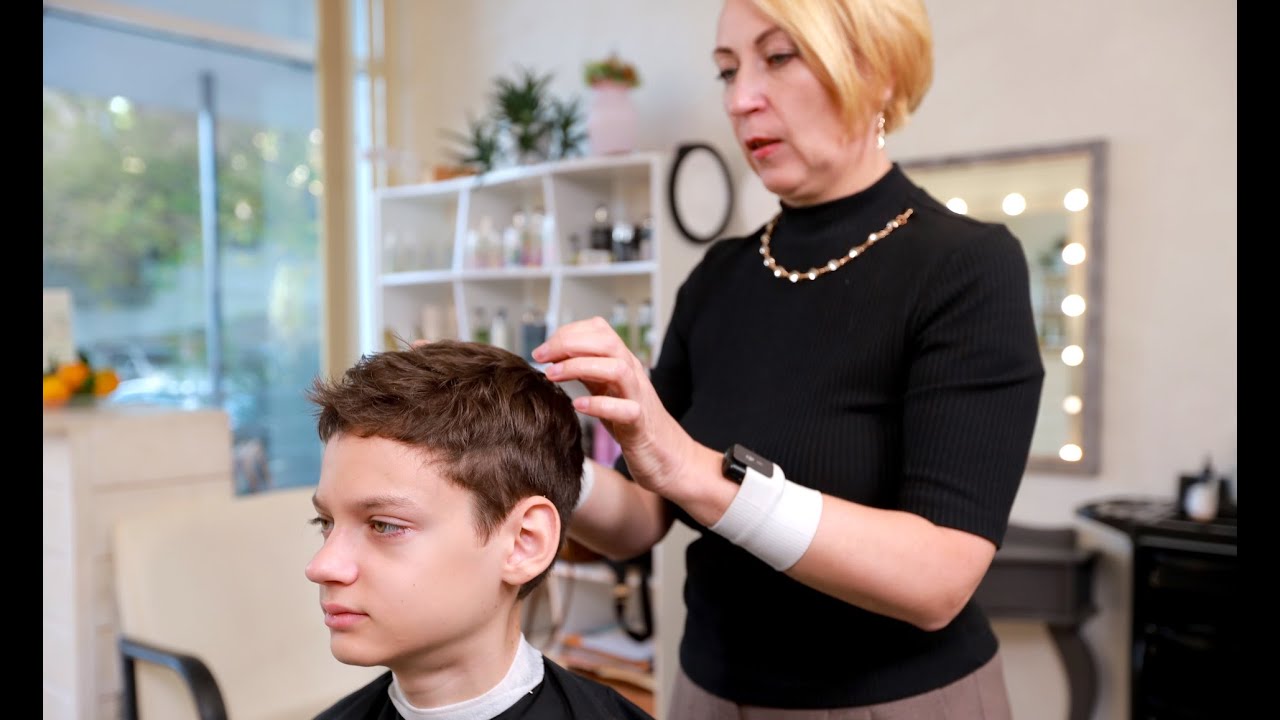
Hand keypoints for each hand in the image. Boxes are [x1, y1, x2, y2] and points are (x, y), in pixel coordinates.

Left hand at [533, 317, 693, 497]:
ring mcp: (639, 398)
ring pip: (617, 368)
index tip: (542, 349)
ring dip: (580, 366)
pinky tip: (578, 405)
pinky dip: (599, 404)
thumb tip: (554, 357)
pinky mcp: (641, 425)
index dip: (568, 333)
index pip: (599, 330)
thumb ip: (587, 372)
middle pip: (607, 342)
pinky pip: (625, 409)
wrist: (668, 456)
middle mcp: (633, 375)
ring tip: (552, 376)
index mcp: (623, 363)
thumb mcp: (606, 391)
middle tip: (540, 356)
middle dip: (569, 343)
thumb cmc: (632, 424)